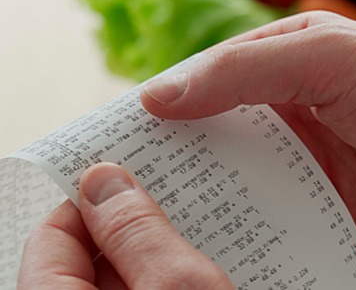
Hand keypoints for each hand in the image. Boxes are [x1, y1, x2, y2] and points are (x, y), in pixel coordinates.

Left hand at [18, 162, 233, 288]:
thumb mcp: (177, 286)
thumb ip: (136, 231)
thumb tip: (102, 179)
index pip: (52, 235)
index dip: (96, 199)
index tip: (138, 175)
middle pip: (86, 257)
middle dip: (133, 225)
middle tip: (180, 202)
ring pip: (119, 278)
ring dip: (156, 254)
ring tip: (202, 236)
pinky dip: (164, 279)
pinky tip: (202, 272)